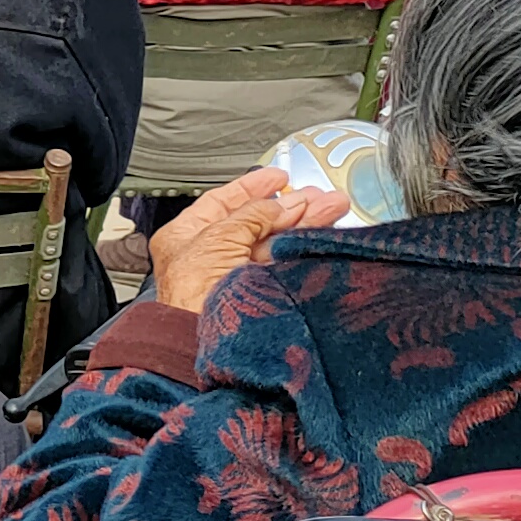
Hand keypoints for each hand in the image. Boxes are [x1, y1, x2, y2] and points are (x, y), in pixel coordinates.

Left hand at [145, 168, 355, 315]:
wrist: (203, 343)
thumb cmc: (191, 297)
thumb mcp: (218, 238)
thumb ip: (251, 215)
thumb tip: (283, 203)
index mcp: (186, 240)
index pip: (221, 204)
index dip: (251, 188)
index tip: (278, 177)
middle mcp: (210, 258)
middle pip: (255, 222)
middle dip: (289, 205)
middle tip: (318, 195)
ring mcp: (237, 277)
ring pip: (275, 243)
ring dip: (305, 223)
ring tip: (333, 207)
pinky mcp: (261, 295)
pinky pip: (284, 264)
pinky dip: (304, 246)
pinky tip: (323, 232)